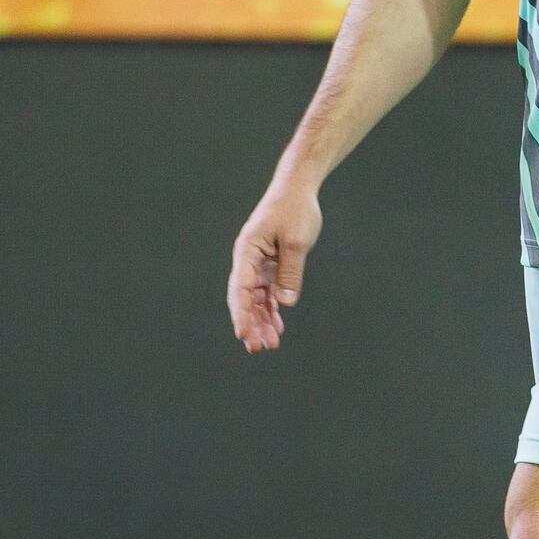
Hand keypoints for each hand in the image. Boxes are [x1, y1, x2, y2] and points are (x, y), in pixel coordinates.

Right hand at [228, 181, 323, 351]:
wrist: (297, 190)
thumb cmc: (295, 210)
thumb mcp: (295, 242)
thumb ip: (290, 272)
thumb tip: (285, 303)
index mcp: (247, 252)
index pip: (241, 289)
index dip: (241, 314)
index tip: (243, 334)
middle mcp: (248, 260)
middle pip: (246, 298)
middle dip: (251, 323)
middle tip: (259, 348)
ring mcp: (258, 263)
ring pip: (256, 298)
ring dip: (262, 320)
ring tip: (270, 343)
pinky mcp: (270, 265)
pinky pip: (268, 292)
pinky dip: (272, 308)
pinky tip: (277, 326)